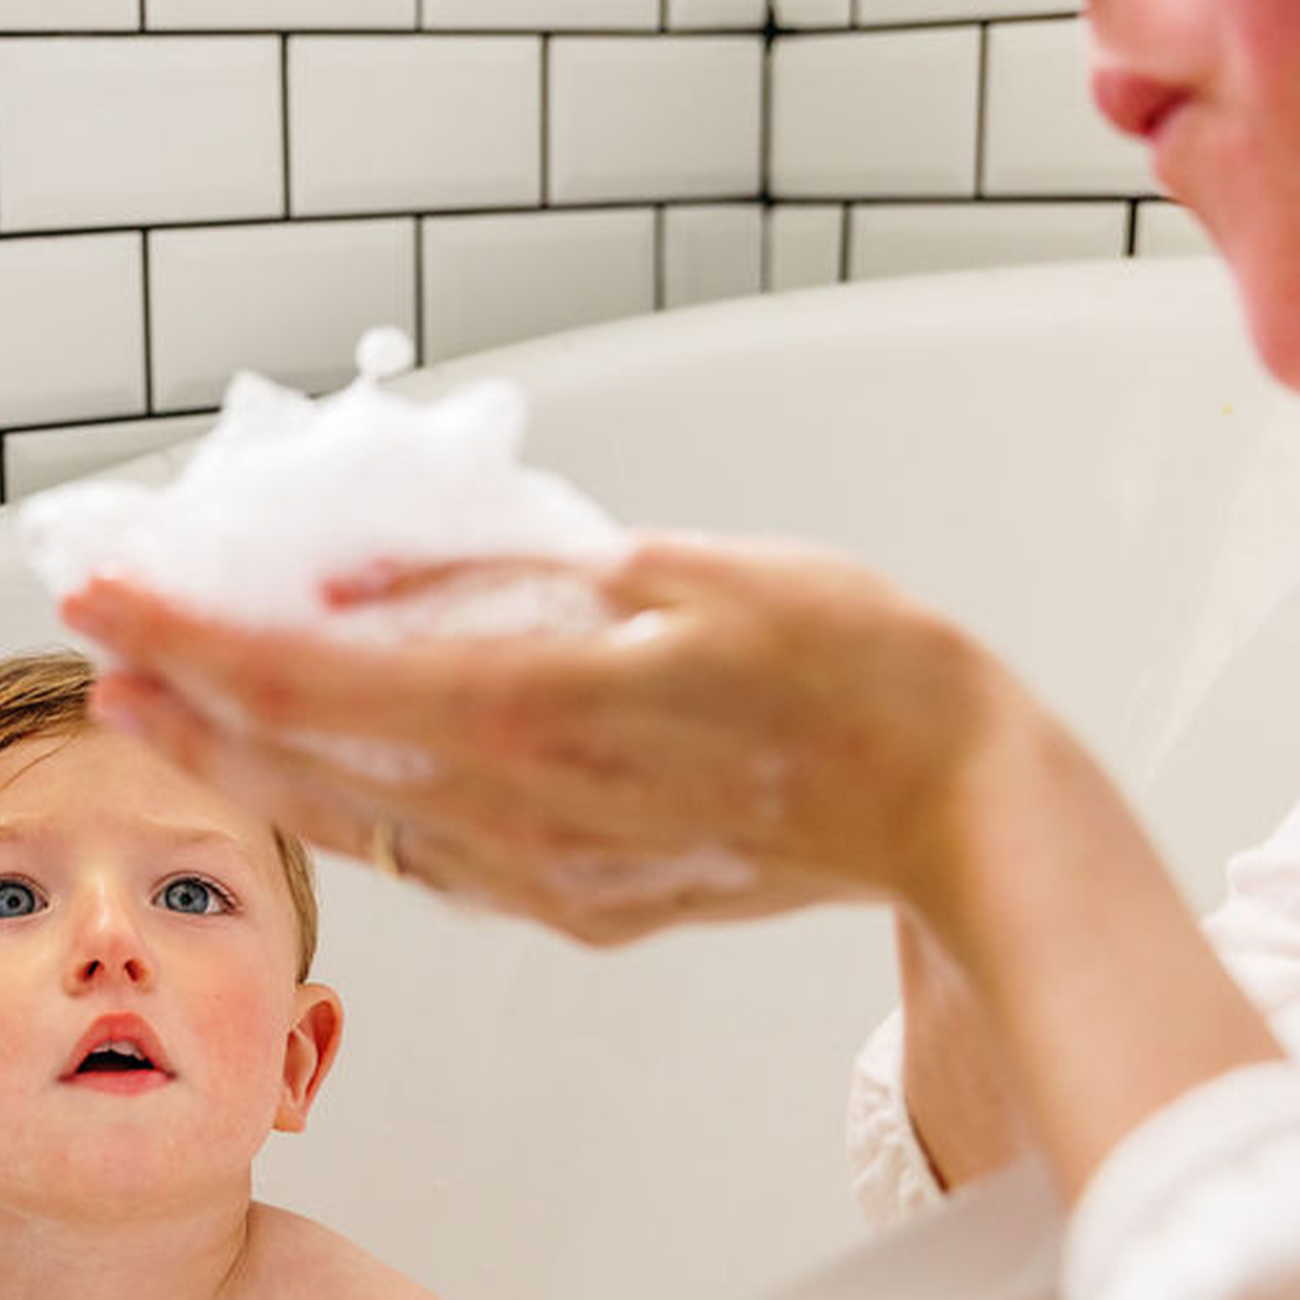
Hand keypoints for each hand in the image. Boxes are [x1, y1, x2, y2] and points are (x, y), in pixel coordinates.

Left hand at [62, 531, 1011, 945]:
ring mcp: (562, 877)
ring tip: (193, 710)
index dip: (194, 635)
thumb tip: (383, 582)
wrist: (953, 793)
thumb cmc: (855, 669)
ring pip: (366, 827)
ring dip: (265, 768)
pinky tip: (339, 776)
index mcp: (552, 712)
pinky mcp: (593, 904)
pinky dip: (367, 810)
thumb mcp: (681, 570)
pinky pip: (443, 862)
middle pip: (313, 771)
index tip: (113, 596)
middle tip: (114, 656)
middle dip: (192, 712)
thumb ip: (517, 581)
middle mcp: (536, 816)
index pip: (314, 679)